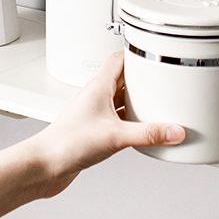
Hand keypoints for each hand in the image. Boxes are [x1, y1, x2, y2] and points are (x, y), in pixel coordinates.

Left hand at [33, 51, 184, 194]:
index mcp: (99, 86)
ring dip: (136, 99)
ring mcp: (94, 113)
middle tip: (161, 81)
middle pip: (123, 78)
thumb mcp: (116, 136)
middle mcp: (96, 96)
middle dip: (142, 78)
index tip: (155, 53)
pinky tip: (139, 128)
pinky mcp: (94, 130)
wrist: (45, 166)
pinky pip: (117, 118)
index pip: (119, 58)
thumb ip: (148, 134)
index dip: (137, 53)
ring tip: (155, 103)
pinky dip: (130, 120)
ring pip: (120, 98)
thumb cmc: (67, 143)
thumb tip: (173, 131)